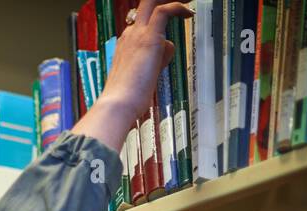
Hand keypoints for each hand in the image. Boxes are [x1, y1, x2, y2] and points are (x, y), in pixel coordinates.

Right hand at [72, 1, 192, 150]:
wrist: (117, 105)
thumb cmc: (126, 101)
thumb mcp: (139, 82)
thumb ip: (149, 69)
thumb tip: (158, 66)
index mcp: (124, 47)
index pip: (141, 26)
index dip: (155, 25)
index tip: (168, 27)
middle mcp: (129, 37)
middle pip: (145, 6)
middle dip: (163, 3)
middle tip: (180, 4)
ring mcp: (137, 36)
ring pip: (153, 4)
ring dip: (173, 3)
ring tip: (188, 8)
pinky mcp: (149, 38)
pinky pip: (164, 11)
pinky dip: (178, 7)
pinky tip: (189, 14)